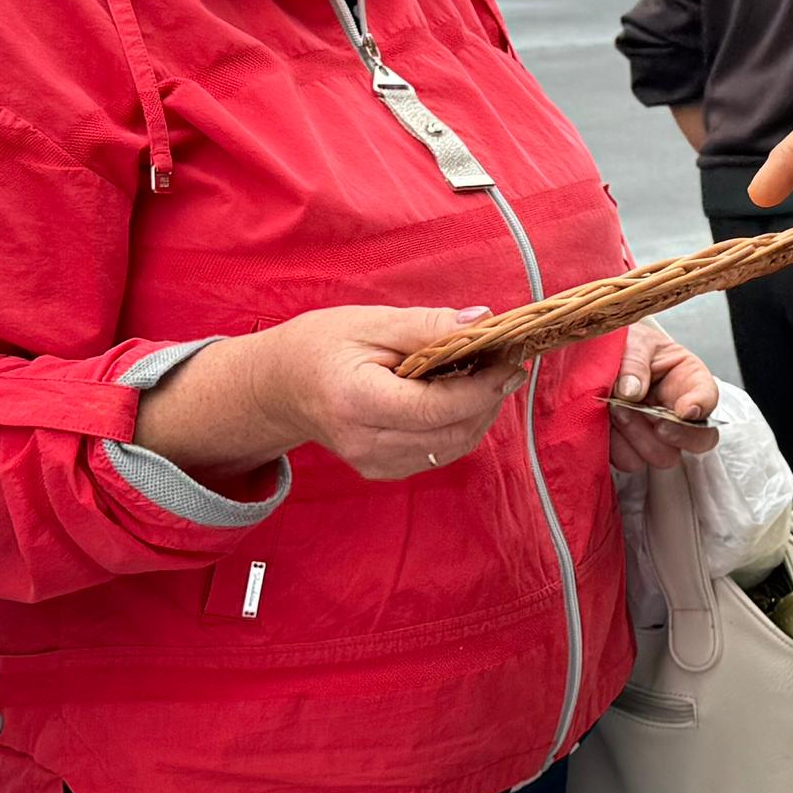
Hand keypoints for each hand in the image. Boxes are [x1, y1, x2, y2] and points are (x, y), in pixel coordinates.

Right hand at [134, 306, 526, 483]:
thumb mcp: (369, 322)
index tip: (511, 360)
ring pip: (451, 447)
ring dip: (478, 413)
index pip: (436, 407)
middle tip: (505, 361)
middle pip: (451, 432)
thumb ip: (427, 326)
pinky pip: (438, 453)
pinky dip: (458, 426)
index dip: (482, 387)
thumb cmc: (319, 346)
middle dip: (488, 398)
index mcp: (357, 401)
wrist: (280, 386)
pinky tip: (458, 396)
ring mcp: (374, 463)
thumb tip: (483, 323)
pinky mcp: (383, 470)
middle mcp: (366, 442)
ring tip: (485, 374)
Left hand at [606, 321, 722, 471]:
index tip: (685, 410)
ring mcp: (657, 435)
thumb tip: (632, 391)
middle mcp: (678, 412)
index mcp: (688, 379)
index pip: (709, 398)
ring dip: (637, 436)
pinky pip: (630, 461)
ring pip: (664, 456)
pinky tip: (605, 422)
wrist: (594, 359)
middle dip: (674, 433)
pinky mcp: (632, 449)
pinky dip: (615, 446)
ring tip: (615, 408)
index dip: (701, 407)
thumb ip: (635, 360)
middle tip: (645, 414)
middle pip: (700, 441)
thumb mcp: (632, 341)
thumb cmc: (625, 346)